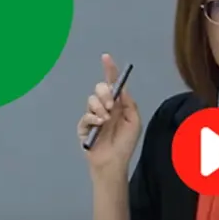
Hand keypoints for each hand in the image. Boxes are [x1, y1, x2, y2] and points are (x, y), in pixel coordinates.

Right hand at [77, 53, 141, 176]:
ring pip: (91, 100)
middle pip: (100, 88)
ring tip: (106, 120)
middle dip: (105, 93)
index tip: (106, 57)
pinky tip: (99, 124)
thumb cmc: (126, 144)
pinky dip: (93, 118)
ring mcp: (93, 116)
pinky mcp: (83, 126)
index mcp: (117, 105)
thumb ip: (129, 103)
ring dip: (100, 108)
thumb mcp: (134, 121)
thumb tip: (121, 88)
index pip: (112, 83)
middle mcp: (104, 107)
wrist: (114, 162)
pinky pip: (86, 115)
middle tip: (112, 106)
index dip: (109, 69)